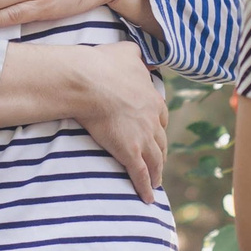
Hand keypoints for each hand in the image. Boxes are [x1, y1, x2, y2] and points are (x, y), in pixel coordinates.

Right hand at [71, 40, 167, 202]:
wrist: (89, 82)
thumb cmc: (104, 65)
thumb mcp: (126, 52)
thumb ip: (135, 53)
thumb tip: (139, 52)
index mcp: (152, 98)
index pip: (161, 116)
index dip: (158, 127)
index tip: (156, 133)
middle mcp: (153, 120)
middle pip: (161, 141)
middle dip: (161, 152)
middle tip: (159, 162)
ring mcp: (143, 137)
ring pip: (156, 160)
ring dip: (157, 172)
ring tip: (156, 182)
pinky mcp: (130, 152)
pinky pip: (141, 174)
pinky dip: (146, 187)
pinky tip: (148, 198)